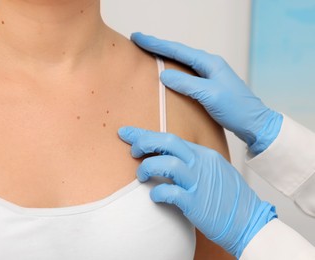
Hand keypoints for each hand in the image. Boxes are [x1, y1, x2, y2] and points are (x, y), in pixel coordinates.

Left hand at [118, 126, 276, 257]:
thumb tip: (169, 157)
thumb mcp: (214, 171)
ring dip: (147, 167)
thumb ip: (194, 162)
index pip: (171, 138)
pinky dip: (157, 193)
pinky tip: (154, 196)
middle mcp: (201, 163)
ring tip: (141, 175)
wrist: (249, 221)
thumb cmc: (229, 198)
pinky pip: (170, 192)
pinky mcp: (196, 202)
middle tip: (132, 150)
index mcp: (204, 155)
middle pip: (168, 142)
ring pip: (167, 163)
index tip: (127, 132)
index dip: (146, 135)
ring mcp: (199, 182)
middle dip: (144, 142)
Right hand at [131, 32, 282, 154]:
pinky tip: (167, 73)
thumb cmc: (237, 109)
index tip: (138, 38)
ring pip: (182, 62)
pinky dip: (174, 69)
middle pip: (179, 52)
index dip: (156, 44)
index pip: (178, 51)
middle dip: (158, 46)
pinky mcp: (209, 87)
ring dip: (165, 56)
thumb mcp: (210, 95)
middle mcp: (210, 66)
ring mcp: (210, 76)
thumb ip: (187, 83)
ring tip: (149, 52)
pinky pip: (186, 74)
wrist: (255, 124)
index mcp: (210, 63)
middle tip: (139, 41)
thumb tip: (164, 74)